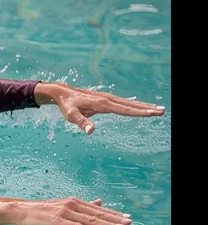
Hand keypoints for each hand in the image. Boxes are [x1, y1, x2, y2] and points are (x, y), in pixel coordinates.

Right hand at [0, 197, 129, 224]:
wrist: (21, 211)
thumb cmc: (41, 211)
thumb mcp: (64, 206)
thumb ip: (83, 206)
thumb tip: (100, 202)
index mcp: (74, 202)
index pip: (98, 209)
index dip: (113, 213)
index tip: (127, 217)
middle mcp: (72, 205)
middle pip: (97, 214)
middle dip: (115, 219)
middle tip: (130, 222)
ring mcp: (65, 213)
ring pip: (90, 220)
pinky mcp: (58, 221)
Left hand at [34, 82, 163, 133]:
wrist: (63, 93)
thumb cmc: (67, 105)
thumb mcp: (71, 116)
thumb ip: (81, 122)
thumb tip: (91, 131)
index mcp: (102, 104)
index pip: (124, 110)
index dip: (138, 112)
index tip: (151, 113)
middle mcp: (108, 99)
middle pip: (131, 105)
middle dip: (146, 108)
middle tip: (162, 111)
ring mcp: (108, 99)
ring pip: (129, 103)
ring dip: (143, 106)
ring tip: (157, 109)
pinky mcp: (106, 100)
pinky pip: (123, 103)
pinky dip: (134, 105)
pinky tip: (142, 105)